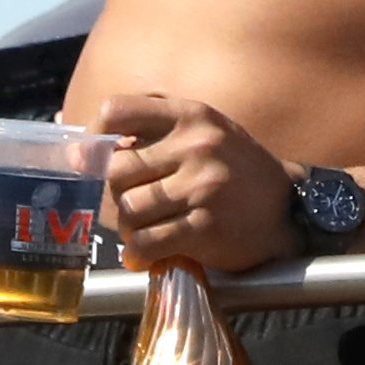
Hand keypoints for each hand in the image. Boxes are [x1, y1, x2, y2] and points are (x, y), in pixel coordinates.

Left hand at [89, 89, 304, 273]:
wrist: (289, 208)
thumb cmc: (235, 170)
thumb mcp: (204, 133)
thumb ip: (151, 133)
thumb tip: (74, 144)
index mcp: (191, 115)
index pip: (118, 110)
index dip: (95, 136)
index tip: (93, 158)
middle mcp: (196, 146)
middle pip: (117, 169)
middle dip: (115, 193)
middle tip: (128, 204)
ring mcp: (201, 187)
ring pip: (129, 209)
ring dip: (127, 227)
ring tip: (141, 230)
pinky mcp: (205, 227)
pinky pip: (147, 243)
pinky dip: (137, 253)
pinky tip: (144, 254)